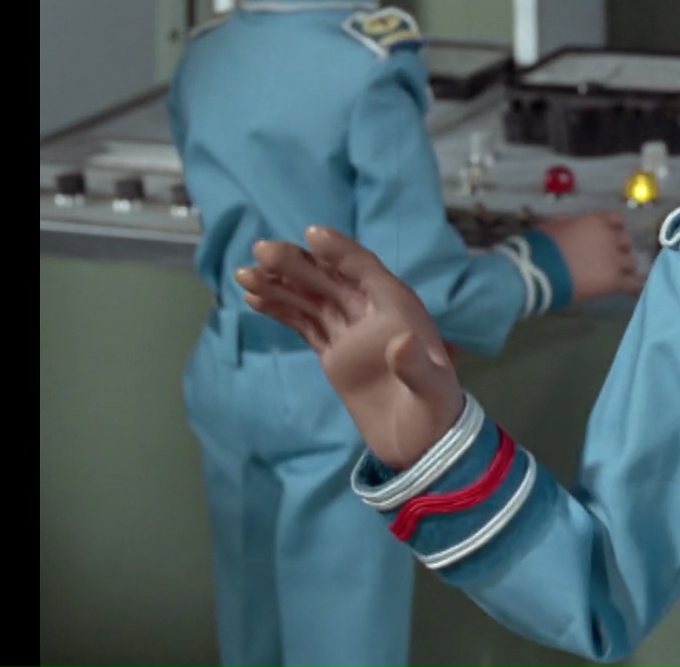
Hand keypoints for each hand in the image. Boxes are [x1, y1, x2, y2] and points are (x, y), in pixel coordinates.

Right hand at [236, 226, 464, 471]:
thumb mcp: (431, 390)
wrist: (422, 446)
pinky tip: (254, 297)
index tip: (311, 233)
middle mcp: (373, 313)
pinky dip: (280, 310)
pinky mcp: (334, 354)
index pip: (365, 270)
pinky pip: (304, 324)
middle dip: (297, 264)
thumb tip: (402, 343)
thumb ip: (416, 367)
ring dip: (280, 284)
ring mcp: (351, 333)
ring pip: (311, 299)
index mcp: (399, 309)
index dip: (340, 252)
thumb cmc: (434, 412)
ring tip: (244, 274)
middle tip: (260, 251)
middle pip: (331, 279)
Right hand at [535, 212, 644, 303]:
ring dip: (625, 270)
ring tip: (620, 278)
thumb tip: (567, 223)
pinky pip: (633, 284)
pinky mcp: (615, 281)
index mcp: (595, 222)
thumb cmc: (542, 246)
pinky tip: (633, 293)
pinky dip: (634, 288)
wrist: (542, 270)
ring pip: (631, 264)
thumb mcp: (553, 225)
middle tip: (611, 259)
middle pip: (626, 242)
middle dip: (620, 249)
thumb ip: (566, 223)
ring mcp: (614, 260)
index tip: (612, 234)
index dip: (615, 228)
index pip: (615, 220)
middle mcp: (610, 238)